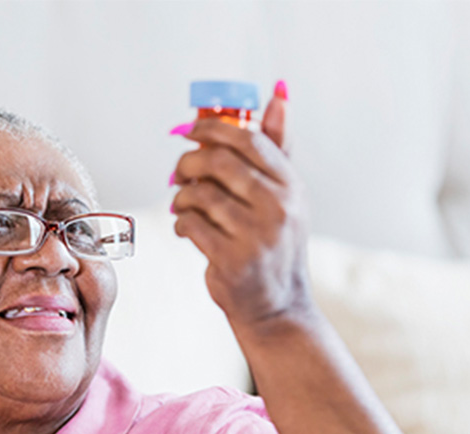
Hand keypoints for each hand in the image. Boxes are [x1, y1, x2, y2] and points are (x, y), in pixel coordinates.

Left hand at [171, 83, 312, 333]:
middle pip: (218, 162)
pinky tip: (186, 228)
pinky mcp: (232, 260)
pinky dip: (180, 223)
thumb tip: (278, 92)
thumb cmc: (273, 243)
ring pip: (200, 194)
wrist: (276, 305)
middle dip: (188, 162)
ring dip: (182, 198)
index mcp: (291, 186)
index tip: (190, 130)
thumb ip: (277, 147)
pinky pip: (190, 224)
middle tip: (178, 172)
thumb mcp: (285, 196)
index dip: (212, 128)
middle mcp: (279, 208)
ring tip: (183, 206)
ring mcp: (256, 236)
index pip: (248, 139)